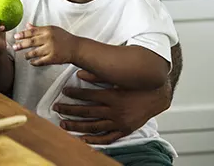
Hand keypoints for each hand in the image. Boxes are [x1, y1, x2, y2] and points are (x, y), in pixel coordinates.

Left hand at [12, 23, 76, 65]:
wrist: (76, 48)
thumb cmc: (63, 38)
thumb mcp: (52, 30)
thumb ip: (39, 28)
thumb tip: (27, 25)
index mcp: (48, 30)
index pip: (32, 31)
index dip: (22, 34)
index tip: (16, 36)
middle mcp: (49, 39)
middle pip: (31, 42)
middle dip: (21, 44)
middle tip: (14, 47)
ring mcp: (51, 49)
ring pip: (34, 52)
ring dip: (27, 55)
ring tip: (24, 56)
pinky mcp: (53, 58)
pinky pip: (40, 61)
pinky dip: (35, 62)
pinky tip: (32, 62)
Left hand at [53, 70, 171, 144]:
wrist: (157, 96)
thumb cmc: (137, 85)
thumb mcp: (118, 78)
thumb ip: (98, 75)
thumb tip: (80, 72)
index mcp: (113, 96)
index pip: (88, 95)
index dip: (74, 93)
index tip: (64, 91)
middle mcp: (115, 111)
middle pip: (87, 112)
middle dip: (69, 110)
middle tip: (56, 108)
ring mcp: (119, 122)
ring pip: (93, 126)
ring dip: (76, 126)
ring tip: (63, 123)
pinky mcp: (124, 130)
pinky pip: (107, 138)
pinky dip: (94, 140)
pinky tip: (82, 139)